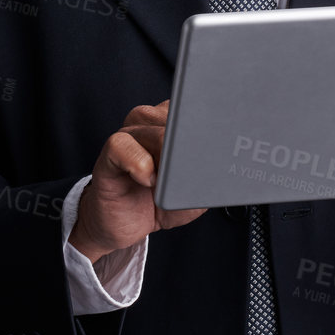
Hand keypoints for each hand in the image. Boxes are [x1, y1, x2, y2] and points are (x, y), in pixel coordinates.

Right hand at [68, 101, 204, 261]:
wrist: (126, 224)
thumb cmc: (160, 204)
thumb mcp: (195, 194)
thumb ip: (209, 176)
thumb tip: (219, 165)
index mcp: (175, 125)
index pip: (198, 110)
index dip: (213, 126)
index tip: (224, 143)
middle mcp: (151, 123)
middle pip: (181, 119)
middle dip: (193, 147)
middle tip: (194, 171)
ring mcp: (130, 134)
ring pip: (158, 131)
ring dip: (169, 159)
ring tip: (167, 182)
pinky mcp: (110, 152)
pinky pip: (123, 145)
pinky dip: (141, 164)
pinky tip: (148, 181)